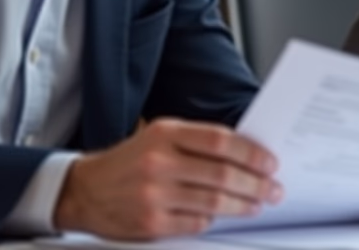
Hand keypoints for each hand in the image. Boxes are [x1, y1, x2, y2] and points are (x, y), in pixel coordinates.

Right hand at [53, 118, 281, 239]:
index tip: (270, 162)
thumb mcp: (158, 138)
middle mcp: (159, 161)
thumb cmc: (130, 162)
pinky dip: (213, 221)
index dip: (251, 153)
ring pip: (214, 202)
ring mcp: (154, 194)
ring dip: (243, 205)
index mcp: (164, 134)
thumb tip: (246, 155)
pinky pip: (196, 224)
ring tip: (257, 204)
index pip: (220, 141)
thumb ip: (196, 142)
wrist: (84, 190)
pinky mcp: (151, 223)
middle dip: (256, 184)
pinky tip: (222, 216)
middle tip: (273, 189)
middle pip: (222, 174)